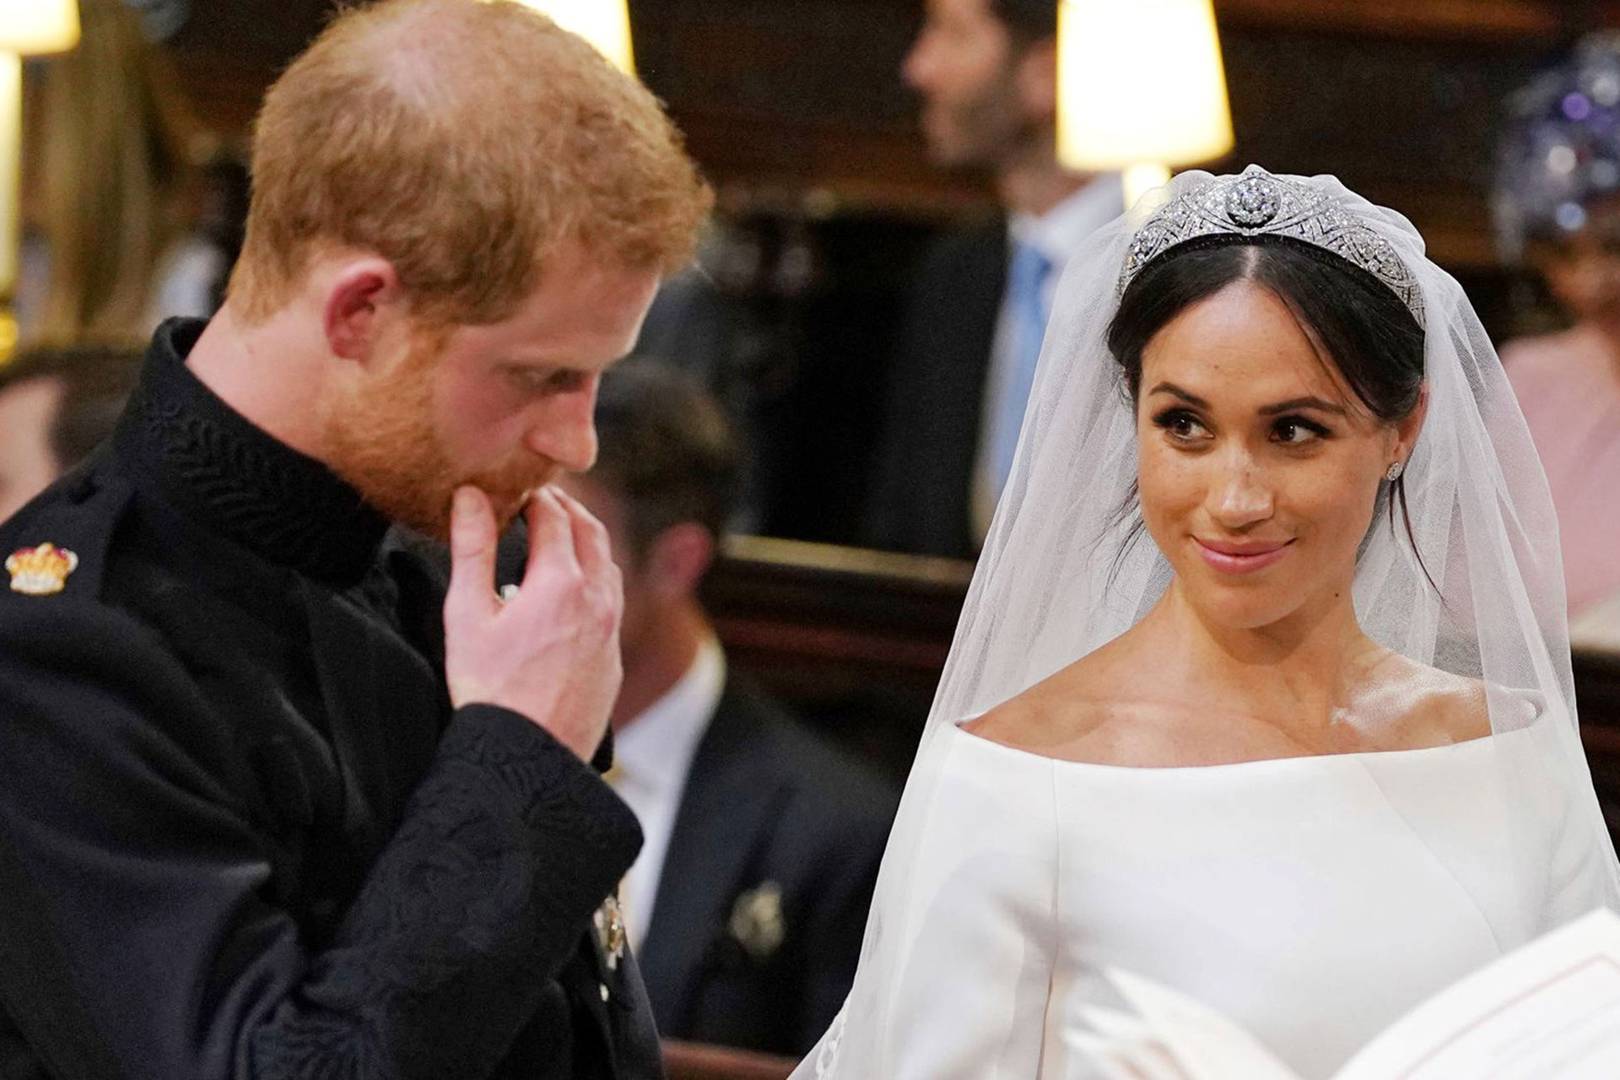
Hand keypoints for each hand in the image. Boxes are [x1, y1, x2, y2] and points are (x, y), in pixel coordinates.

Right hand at [443, 485, 622, 760]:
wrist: (529, 756)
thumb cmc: (490, 689)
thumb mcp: (468, 615)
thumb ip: (471, 549)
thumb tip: (471, 496)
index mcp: (560, 582)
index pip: (554, 516)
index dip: (536, 496)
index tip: (519, 488)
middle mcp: (597, 599)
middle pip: (590, 533)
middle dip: (567, 510)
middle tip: (543, 500)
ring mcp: (612, 629)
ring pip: (608, 566)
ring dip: (587, 542)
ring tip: (559, 536)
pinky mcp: (615, 655)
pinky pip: (613, 601)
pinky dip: (597, 578)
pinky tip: (575, 589)